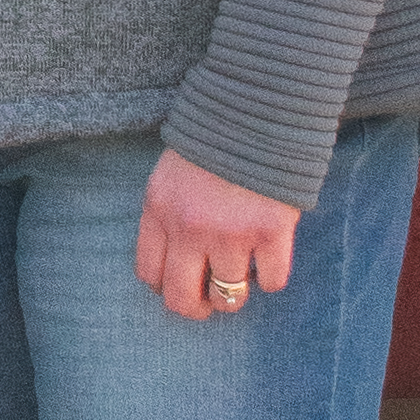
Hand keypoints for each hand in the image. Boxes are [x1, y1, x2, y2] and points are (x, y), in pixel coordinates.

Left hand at [134, 150, 301, 329]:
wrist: (258, 110)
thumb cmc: (213, 143)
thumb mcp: (170, 175)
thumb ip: (167, 216)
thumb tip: (177, 266)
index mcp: (158, 209)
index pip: (149, 274)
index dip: (166, 287)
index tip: (181, 284)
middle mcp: (189, 227)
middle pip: (182, 298)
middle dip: (196, 309)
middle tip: (210, 302)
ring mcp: (231, 232)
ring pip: (228, 296)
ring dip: (234, 294)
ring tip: (242, 278)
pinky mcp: (271, 231)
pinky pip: (271, 281)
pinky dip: (271, 278)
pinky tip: (269, 260)